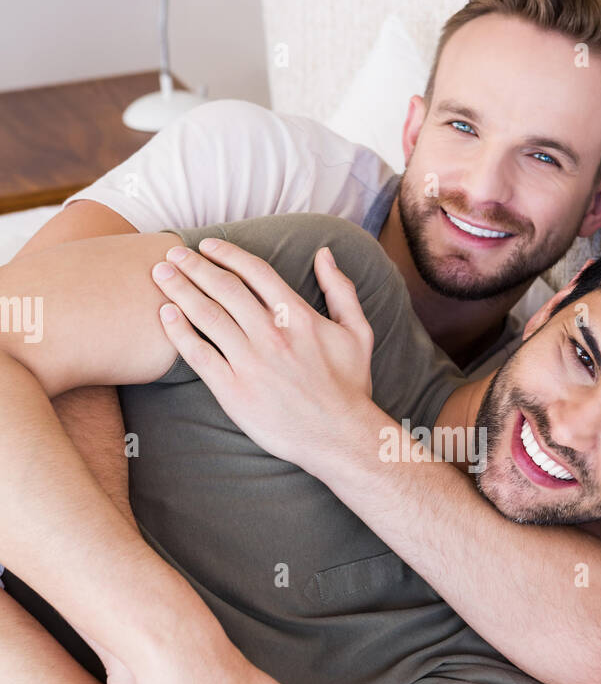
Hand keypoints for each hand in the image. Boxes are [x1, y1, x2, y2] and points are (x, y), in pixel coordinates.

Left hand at [151, 237, 374, 471]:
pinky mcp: (233, 390)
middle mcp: (271, 334)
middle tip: (173, 256)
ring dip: (180, 290)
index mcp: (298, 315)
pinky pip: (198, 354)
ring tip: (160, 276)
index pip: (254, 272)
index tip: (207, 246)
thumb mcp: (358, 331)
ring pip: (207, 315)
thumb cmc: (350, 386)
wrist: (340, 437)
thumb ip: (341, 290)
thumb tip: (324, 254)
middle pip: (224, 288)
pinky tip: (165, 315)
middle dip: (194, 267)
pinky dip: (179, 331)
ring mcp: (250, 362)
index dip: (227, 254)